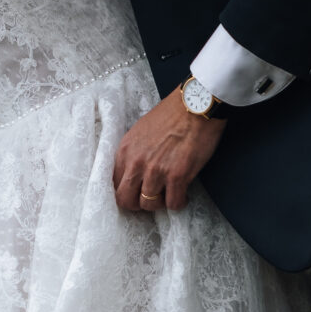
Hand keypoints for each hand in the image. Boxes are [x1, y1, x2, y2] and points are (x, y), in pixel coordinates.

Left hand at [113, 87, 226, 211]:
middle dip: (138, 204)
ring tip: (170, 191)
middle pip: (126, 201)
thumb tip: (132, 174)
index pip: (115, 185)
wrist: (195, 106)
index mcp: (125, 150)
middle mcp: (136, 162)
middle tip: (152, 197)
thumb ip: (133, 153)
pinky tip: (184, 192)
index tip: (138, 192)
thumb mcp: (140, 131)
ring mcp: (156, 171)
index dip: (127, 192)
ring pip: (149, 205)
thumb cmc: (170, 115)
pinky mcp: (177, 176)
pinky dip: (179, 202)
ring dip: (161, 202)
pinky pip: (173, 204)